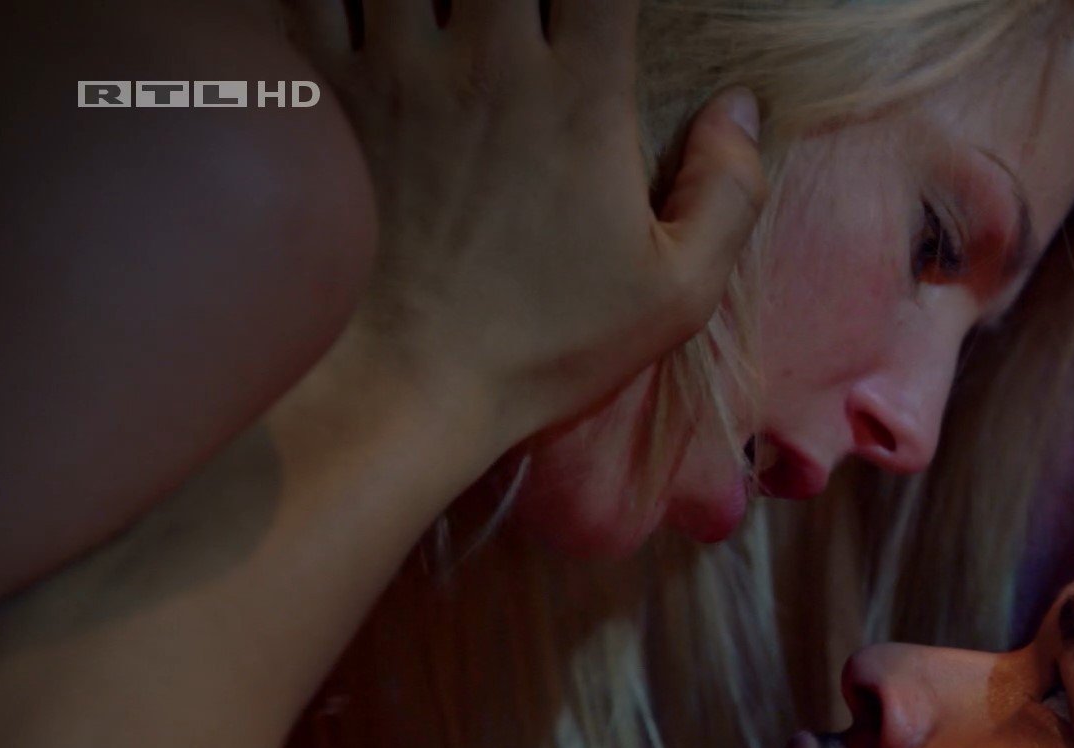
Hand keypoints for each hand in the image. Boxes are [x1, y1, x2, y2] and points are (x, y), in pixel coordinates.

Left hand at [284, 0, 764, 447]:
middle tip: (528, 21)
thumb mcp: (677, 293)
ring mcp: (400, 69)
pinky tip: (373, 15)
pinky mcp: (331, 92)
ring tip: (453, 16)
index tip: (605, 16)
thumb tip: (742, 108)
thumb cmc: (546, 345)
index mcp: (582, 94)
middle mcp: (490, 62)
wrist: (404, 384)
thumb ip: (728, 192)